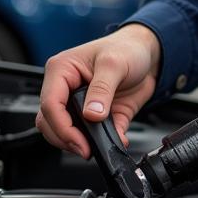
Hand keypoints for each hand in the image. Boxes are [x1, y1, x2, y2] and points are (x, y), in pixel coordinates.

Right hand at [36, 23, 161, 157]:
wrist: (148, 54)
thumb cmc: (127, 48)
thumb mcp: (114, 63)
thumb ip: (102, 89)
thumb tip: (91, 115)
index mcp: (62, 70)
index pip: (50, 103)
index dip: (61, 127)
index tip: (79, 141)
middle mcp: (66, 88)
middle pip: (50, 122)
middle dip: (66, 139)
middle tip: (86, 149)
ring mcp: (79, 104)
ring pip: (65, 132)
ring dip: (80, 143)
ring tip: (99, 146)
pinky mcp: (96, 117)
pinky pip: (93, 136)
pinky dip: (102, 142)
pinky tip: (116, 140)